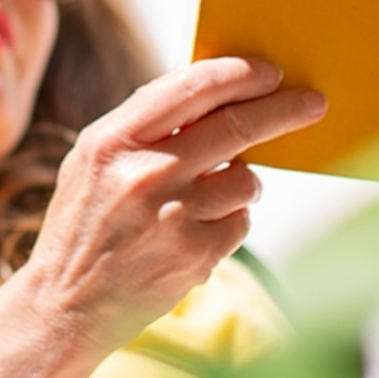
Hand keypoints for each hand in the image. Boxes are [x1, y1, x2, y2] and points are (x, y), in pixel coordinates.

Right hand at [7, 57, 326, 355]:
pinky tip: (196, 232)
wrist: (65, 305)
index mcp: (114, 140)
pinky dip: (230, 222)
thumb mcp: (92, 159)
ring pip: (246, 178)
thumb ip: (144, 124)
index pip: (192, 87)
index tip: (270, 72)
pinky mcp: (196, 255)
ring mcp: (174, 216)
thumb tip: (213, 88)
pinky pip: (241, 222)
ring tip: (211, 195)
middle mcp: (146, 173)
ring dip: (243, 181)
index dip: (239, 74)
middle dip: (283, 110)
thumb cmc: (84, 224)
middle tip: (312, 103)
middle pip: (236, 127)